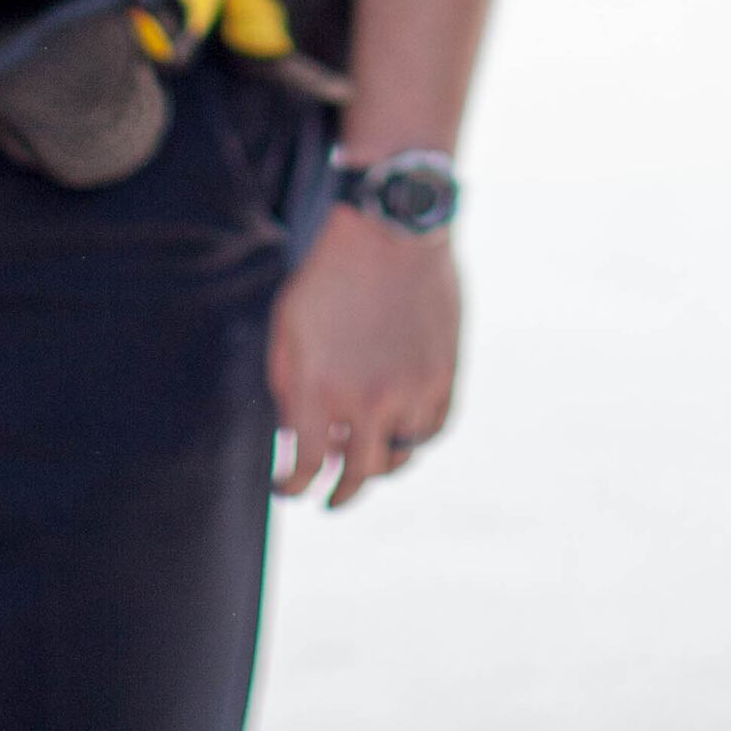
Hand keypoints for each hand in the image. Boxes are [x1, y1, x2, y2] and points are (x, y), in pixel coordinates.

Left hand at [269, 203, 458, 510]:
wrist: (392, 229)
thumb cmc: (329, 275)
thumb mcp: (287, 327)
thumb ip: (285, 389)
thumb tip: (291, 436)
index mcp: (319, 390)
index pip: (306, 469)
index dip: (292, 487)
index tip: (287, 487)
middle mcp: (367, 401)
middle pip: (356, 476)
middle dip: (338, 494)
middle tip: (330, 501)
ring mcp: (411, 391)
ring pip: (399, 457)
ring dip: (380, 466)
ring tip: (367, 465)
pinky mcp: (444, 376)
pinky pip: (433, 429)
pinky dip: (416, 438)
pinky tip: (402, 435)